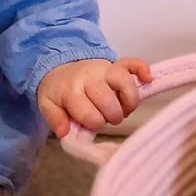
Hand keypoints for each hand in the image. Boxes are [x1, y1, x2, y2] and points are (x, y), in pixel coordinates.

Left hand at [37, 57, 151, 137]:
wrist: (61, 67)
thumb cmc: (59, 91)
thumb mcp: (48, 105)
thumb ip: (55, 119)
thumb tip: (65, 132)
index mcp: (72, 91)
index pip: (90, 115)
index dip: (95, 124)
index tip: (93, 124)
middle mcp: (90, 78)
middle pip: (109, 102)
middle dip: (111, 116)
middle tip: (107, 117)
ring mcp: (105, 69)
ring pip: (124, 82)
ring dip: (129, 101)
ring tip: (125, 109)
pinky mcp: (116, 64)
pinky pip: (133, 63)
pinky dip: (142, 69)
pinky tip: (147, 79)